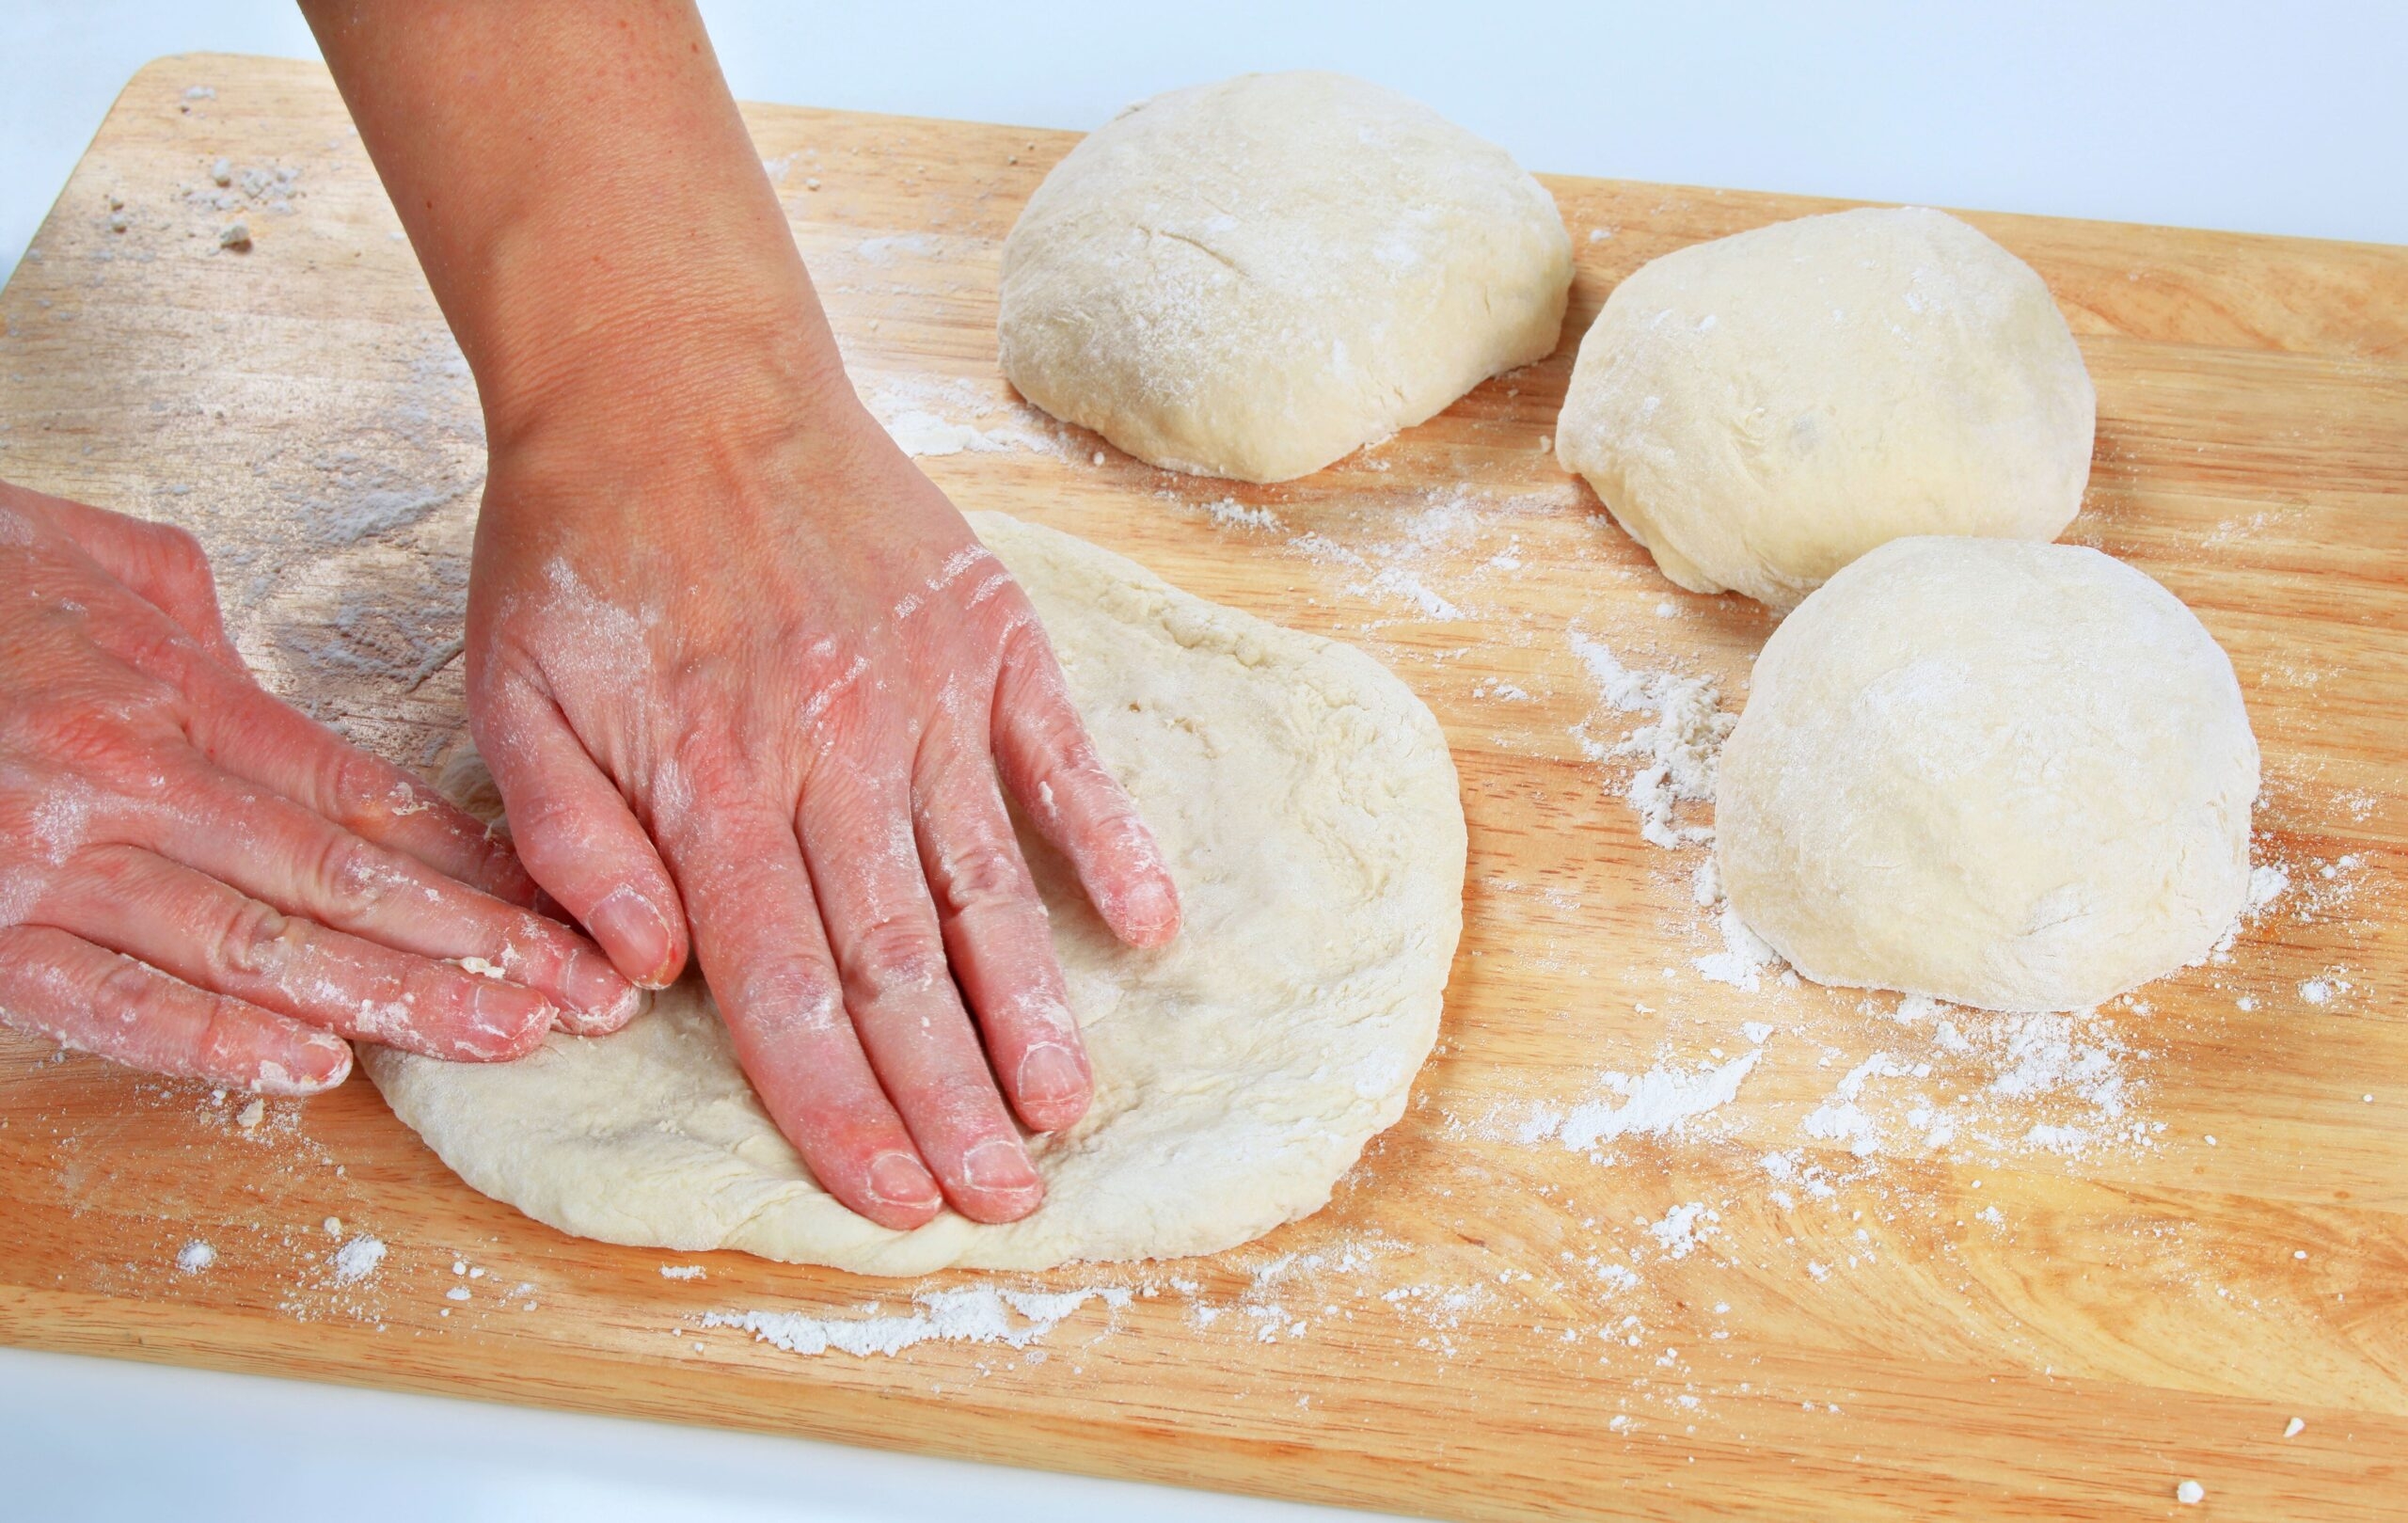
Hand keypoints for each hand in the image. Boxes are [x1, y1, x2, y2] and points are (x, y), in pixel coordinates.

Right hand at [0, 481, 638, 1092]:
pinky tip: (315, 1067)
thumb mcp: (102, 565)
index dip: (477, 868)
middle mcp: (135, 780)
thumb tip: (268, 679)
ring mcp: (56, 859)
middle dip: (478, 950)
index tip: (568, 918)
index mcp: (183, 695)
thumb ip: (203, 629)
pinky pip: (108, 999)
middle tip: (585, 1002)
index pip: (367, 798)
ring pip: (256, 945)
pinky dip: (213, 1039)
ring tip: (504, 1041)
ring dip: (392, 1003)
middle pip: (344, 878)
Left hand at [466, 379, 1179, 1230]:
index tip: (893, 1204)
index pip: (785, 991)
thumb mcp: (511, 698)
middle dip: (951, 1101)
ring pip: (982, 882)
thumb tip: (649, 980)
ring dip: (1029, 1006)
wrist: (674, 375)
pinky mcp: (987, 634)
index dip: (841, 1112)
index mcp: (709, 787)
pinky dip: (1107, 838)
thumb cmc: (582, 550)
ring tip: (1065, 1109)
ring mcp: (920, 693)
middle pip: (897, 964)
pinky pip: (1059, 754)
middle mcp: (828, 754)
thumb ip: (571, 847)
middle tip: (1002, 1204)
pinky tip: (1148, 925)